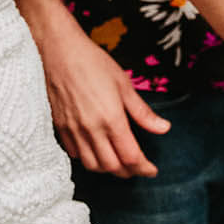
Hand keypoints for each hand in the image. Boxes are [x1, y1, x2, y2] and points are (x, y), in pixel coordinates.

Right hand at [40, 20, 169, 177]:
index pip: (131, 157)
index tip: (152, 169)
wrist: (59, 51)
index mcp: (111, 119)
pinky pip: (74, 153)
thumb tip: (164, 128)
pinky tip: (95, 150)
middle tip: (137, 166)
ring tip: (117, 161)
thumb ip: (142, 112)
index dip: (144, 168)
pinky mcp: (60, 127)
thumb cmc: (92, 62)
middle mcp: (91, 129)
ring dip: (107, 168)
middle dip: (128, 171)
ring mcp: (73, 130)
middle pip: (112, 167)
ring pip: (92, 165)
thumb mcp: (124, 84)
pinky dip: (87, 158)